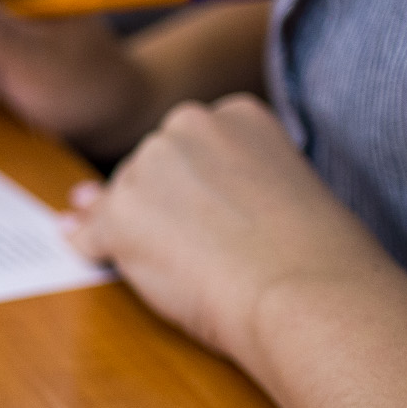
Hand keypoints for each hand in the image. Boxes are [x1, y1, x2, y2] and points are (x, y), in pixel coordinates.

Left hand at [63, 95, 395, 364]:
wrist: (303, 293)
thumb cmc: (315, 257)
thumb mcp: (288, 187)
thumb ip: (232, 178)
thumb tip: (154, 195)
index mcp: (236, 114)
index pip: (194, 148)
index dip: (200, 189)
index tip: (224, 215)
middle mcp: (187, 125)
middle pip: (152, 168)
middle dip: (164, 206)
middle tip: (206, 245)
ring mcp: (148, 167)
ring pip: (122, 201)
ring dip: (137, 231)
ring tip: (186, 263)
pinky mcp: (120, 215)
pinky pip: (91, 234)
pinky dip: (96, 249)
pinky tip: (111, 260)